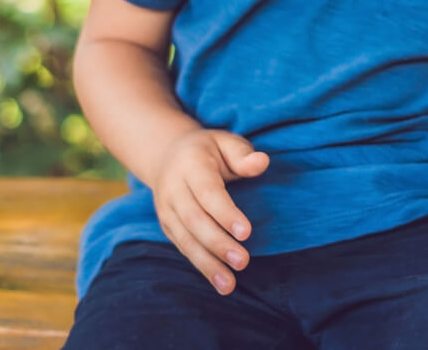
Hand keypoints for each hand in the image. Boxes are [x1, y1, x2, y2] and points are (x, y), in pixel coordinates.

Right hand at [149, 128, 269, 294]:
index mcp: (191, 165)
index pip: (207, 192)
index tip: (246, 232)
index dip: (225, 213)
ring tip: (229, 284)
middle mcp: (173, 189)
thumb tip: (261, 163)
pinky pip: (183, 247)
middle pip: (194, 220)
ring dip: (207, 264)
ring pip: (185, 239)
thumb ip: (243, 154)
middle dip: (218, 243)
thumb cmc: (209, 150)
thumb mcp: (226, 142)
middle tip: (243, 262)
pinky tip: (219, 281)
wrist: (168, 155)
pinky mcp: (168, 226)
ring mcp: (166, 210)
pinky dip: (200, 265)